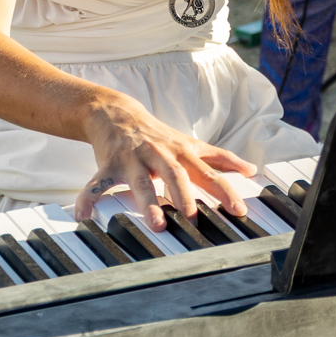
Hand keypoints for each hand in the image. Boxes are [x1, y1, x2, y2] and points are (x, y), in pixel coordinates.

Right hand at [76, 95, 255, 229]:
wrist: (116, 112)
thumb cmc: (157, 135)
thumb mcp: (190, 143)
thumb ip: (219, 158)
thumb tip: (251, 170)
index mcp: (181, 152)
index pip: (208, 172)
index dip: (225, 190)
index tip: (239, 210)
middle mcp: (159, 155)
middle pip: (175, 174)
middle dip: (184, 195)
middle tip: (193, 218)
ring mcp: (133, 160)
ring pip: (141, 181)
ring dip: (148, 203)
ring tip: (156, 223)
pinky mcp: (109, 165)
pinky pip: (97, 184)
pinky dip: (89, 200)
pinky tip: (84, 216)